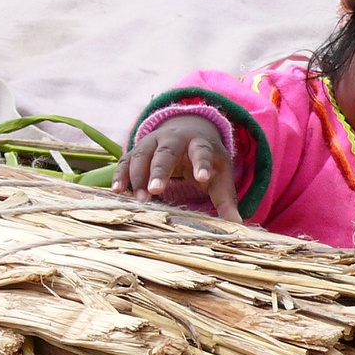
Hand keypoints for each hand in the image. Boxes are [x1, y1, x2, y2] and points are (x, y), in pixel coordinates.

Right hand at [113, 115, 242, 221]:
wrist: (189, 129)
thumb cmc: (207, 159)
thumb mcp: (221, 174)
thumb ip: (226, 198)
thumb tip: (237, 224)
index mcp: (200, 143)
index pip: (202, 152)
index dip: (202, 164)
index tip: (202, 178)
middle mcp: (175, 139)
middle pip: (166, 153)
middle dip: (160, 170)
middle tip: (155, 190)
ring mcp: (153, 141)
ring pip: (142, 155)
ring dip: (138, 176)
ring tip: (139, 199)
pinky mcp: (138, 149)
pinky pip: (126, 160)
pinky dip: (121, 174)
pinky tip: (117, 190)